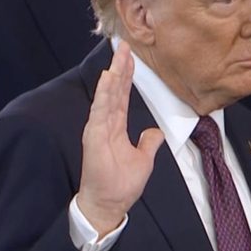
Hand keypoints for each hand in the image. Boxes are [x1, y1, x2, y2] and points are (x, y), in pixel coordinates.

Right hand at [77, 41, 163, 235]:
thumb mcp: (143, 159)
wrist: (109, 204)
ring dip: (113, 74)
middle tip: (124, 45)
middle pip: (114, 90)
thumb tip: (155, 133)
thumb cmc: (121, 185)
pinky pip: (100, 110)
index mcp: (116, 127)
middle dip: (120, 67)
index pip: (121, 96)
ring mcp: (99, 128)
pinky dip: (104, 93)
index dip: (126, 77)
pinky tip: (108, 77)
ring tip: (118, 54)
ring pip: (107, 95)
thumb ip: (148, 142)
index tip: (130, 58)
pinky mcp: (94, 136)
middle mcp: (106, 124)